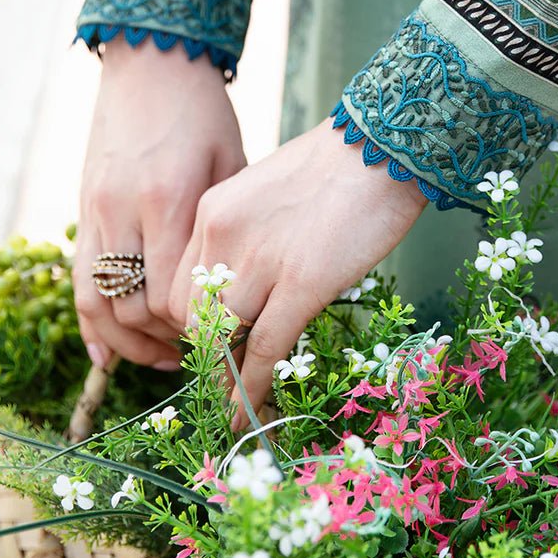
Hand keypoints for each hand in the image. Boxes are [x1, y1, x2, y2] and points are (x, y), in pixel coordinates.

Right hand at [75, 37, 246, 369]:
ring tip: (163, 360)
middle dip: (165, 341)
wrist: (151, 63)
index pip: (170, 296)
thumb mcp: (230, 166)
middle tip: (200, 355)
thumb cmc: (204, 113)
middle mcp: (123, 211)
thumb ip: (225, 228)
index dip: (194, 329)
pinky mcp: (82, 208)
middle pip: (133, 306)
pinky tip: (108, 353)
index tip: (224, 340)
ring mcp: (95, 211)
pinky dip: (91, 322)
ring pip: (97, 301)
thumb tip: (240, 290)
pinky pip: (78, 279)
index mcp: (168, 200)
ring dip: (127, 341)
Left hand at [169, 117, 428, 426]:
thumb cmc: (336, 166)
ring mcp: (262, 262)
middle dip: (206, 353)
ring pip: (223, 339)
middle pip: (191, 318)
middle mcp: (223, 238)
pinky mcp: (303, 284)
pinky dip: (254, 387)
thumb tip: (247, 289)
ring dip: (226, 377)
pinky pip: (266, 349)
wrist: (381, 147)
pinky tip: (253, 410)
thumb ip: (246, 237)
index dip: (191, 325)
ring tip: (235, 402)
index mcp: (210, 213)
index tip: (212, 344)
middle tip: (226, 374)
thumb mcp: (267, 193)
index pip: (176, 288)